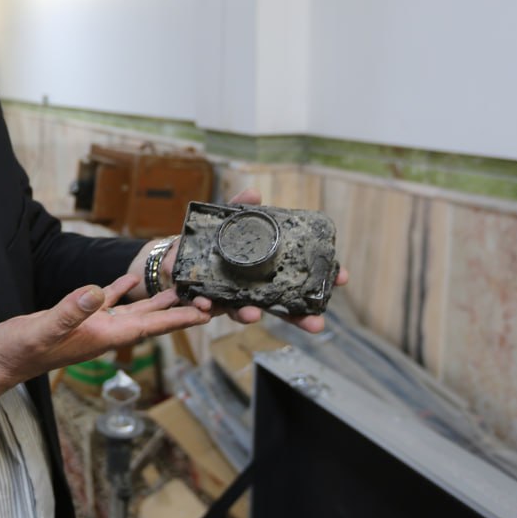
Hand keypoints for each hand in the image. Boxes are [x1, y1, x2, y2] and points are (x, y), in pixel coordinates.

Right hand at [0, 274, 211, 391]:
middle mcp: (103, 332)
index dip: (178, 318)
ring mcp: (92, 326)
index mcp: (102, 335)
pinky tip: (129, 280)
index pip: (149, 326)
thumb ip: (71, 310)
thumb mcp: (44, 328)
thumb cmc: (19, 351)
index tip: (205, 313)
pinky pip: (107, 301)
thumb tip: (98, 290)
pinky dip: (120, 289)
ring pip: (134, 311)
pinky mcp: (77, 317)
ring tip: (181, 288)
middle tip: (208, 299)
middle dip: (179, 311)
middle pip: (150, 320)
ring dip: (157, 301)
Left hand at [158, 186, 349, 333]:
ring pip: (245, 311)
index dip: (321, 282)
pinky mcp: (204, 300)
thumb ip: (240, 209)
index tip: (342, 277)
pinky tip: (204, 305)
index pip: (298, 279)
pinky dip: (205, 305)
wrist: (174, 254)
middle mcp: (252, 289)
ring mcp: (230, 298)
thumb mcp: (226, 221)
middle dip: (299, 317)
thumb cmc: (209, 241)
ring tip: (251, 314)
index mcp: (264, 271)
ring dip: (248, 314)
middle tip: (317, 324)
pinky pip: (206, 306)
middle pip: (281, 307)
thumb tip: (255, 193)